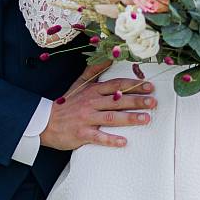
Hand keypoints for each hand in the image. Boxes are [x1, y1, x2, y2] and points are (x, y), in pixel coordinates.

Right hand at [40, 71, 155, 150]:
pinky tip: (124, 142)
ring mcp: (86, 118)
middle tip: (153, 102)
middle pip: (117, 100)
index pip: (116, 85)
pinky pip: (98, 137)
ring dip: (129, 118)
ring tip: (146, 119)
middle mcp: (91, 103)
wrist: (45, 122)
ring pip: (111, 117)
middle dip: (137, 101)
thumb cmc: (66, 104)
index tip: (149, 86)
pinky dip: (111, 140)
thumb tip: (108, 57)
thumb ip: (94, 70)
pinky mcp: (82, 134)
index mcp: (92, 91)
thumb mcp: (79, 84)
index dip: (133, 85)